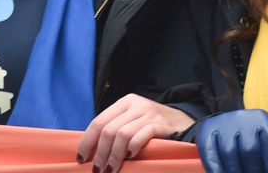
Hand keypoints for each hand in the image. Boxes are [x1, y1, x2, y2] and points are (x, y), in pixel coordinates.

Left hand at [78, 94, 193, 172]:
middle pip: (108, 130)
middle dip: (99, 153)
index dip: (87, 141)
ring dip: (113, 156)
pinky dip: (131, 149)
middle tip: (97, 170)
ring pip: (121, 135)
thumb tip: (90, 149)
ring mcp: (149, 113)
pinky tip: (130, 158)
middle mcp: (136, 104)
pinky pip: (139, 137)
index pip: (98, 121)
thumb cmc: (154, 126)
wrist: (185, 123)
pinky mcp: (160, 124)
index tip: (81, 158)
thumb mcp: (133, 121)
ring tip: (110, 170)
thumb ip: (116, 128)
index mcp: (125, 102)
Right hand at [196, 109, 267, 172]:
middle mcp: (243, 118)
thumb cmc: (248, 135)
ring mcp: (223, 124)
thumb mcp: (262, 136)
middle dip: (255, 170)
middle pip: (250, 149)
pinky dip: (218, 171)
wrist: (221, 120)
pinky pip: (211, 156)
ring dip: (236, 171)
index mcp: (261, 118)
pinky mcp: (206, 132)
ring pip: (230, 153)